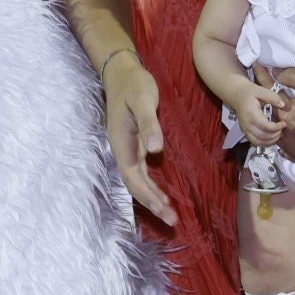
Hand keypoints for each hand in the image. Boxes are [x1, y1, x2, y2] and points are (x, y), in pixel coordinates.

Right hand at [102, 50, 176, 225]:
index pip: (133, 178)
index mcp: (121, 144)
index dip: (148, 195)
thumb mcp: (143, 101)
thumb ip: (148, 125)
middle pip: (135, 184)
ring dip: (152, 198)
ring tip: (169, 214)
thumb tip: (154, 150)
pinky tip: (162, 194)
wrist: (122, 72)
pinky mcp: (135, 145)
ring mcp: (128, 149)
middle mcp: (123, 150)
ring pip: (138, 180)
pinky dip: (151, 186)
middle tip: (172, 221)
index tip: (164, 208)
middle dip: (152, 204)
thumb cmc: (133, 85)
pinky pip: (142, 172)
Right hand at [223, 79, 288, 146]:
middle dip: (275, 135)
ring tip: (278, 134)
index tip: (284, 123)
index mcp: (252, 114)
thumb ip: (273, 97)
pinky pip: (255, 143)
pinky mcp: (246, 132)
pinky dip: (264, 143)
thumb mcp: (262, 91)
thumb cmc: (250, 93)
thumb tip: (283, 105)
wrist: (237, 95)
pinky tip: (271, 137)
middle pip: (263, 136)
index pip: (266, 126)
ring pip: (259, 142)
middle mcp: (247, 124)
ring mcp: (245, 130)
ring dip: (270, 141)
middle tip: (282, 129)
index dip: (277, 127)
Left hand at [264, 67, 294, 166]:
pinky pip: (282, 145)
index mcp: (290, 113)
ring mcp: (292, 147)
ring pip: (272, 129)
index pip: (269, 91)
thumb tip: (276, 72)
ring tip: (271, 106)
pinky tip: (283, 127)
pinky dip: (279, 134)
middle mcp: (286, 131)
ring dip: (270, 118)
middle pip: (268, 112)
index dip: (263, 76)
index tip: (256, 65)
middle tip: (262, 87)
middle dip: (263, 98)